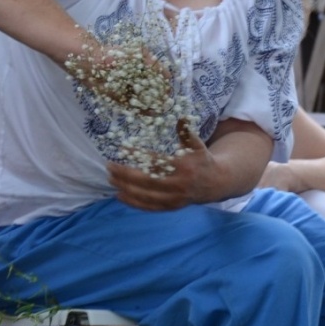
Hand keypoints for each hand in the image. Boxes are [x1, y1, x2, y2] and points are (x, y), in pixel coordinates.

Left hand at [107, 121, 229, 210]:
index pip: (155, 161)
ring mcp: (174, 199)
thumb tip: (180, 118)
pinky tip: (120, 196)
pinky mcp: (171, 207)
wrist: (215, 184)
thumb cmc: (202, 160)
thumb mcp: (197, 145)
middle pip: (146, 182)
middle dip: (126, 175)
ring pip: (145, 196)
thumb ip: (187, 133)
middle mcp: (178, 185)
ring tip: (111, 180)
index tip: (122, 148)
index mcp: (183, 168)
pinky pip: (149, 207)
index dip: (137, 155)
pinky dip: (133, 203)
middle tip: (109, 167)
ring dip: (126, 189)